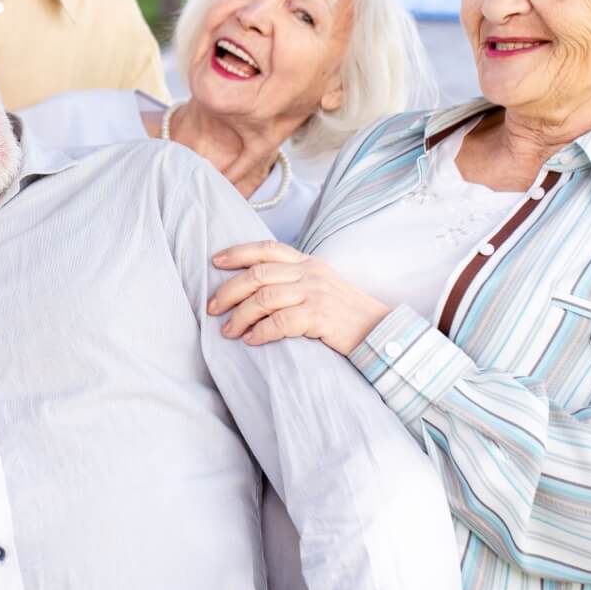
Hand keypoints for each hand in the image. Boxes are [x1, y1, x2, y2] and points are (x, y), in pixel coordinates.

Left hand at [206, 241, 390, 354]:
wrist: (379, 331)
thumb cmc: (345, 313)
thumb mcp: (320, 286)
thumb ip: (293, 280)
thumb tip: (254, 289)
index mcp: (307, 262)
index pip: (267, 249)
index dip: (238, 252)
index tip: (215, 261)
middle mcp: (309, 272)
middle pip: (258, 274)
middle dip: (229, 290)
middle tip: (211, 308)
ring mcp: (315, 293)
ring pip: (264, 297)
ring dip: (240, 315)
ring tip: (228, 331)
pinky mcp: (320, 316)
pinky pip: (281, 322)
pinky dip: (261, 332)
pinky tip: (251, 341)